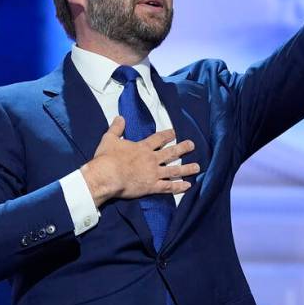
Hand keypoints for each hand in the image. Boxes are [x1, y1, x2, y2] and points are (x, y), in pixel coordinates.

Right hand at [82, 116, 200, 206]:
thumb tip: (120, 117)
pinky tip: (188, 185)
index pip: (158, 139)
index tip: (174, 132)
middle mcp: (151, 159)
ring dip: (186, 168)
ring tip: (197, 167)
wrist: (106, 176)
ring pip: (174, 170)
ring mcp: (153, 173)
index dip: (167, 135)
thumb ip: (116, 128)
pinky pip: (168, 187)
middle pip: (170, 153)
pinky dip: (178, 187)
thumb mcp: (109, 139)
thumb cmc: (106, 158)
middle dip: (182, 148)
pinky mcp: (151, 187)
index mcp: (142, 148)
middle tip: (192, 145)